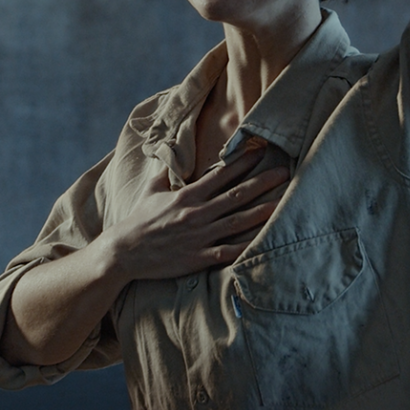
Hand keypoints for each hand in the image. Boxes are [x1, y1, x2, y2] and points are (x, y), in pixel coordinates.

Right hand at [107, 147, 288, 280]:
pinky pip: (228, 251)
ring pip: (238, 221)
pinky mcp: (198, 258)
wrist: (124, 252)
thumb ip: (167, 173)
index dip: (243, 162)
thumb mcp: (151, 191)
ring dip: (262, 211)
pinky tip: (264, 240)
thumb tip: (172, 155)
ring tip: (284, 202)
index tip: (260, 151)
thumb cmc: (138, 220)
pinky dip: (247, 246)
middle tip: (285, 172)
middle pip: (237, 195)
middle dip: (263, 182)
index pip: (221, 174)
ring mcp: (199, 236)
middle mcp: (197, 213)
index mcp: (188, 195)